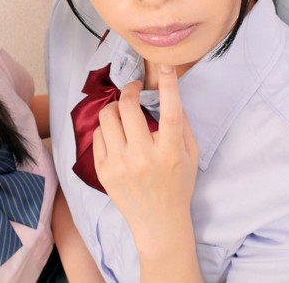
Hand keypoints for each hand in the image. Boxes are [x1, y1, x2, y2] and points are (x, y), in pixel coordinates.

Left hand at [92, 64, 198, 246]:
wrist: (158, 223)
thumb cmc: (177, 186)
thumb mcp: (190, 156)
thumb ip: (182, 126)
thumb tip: (169, 95)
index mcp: (170, 152)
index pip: (171, 112)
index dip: (168, 86)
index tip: (165, 66)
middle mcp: (144, 157)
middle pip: (129, 107)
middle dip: (130, 90)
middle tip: (134, 89)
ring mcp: (120, 164)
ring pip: (108, 116)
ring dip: (116, 107)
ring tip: (124, 111)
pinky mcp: (103, 170)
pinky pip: (98, 134)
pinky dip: (107, 128)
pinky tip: (116, 134)